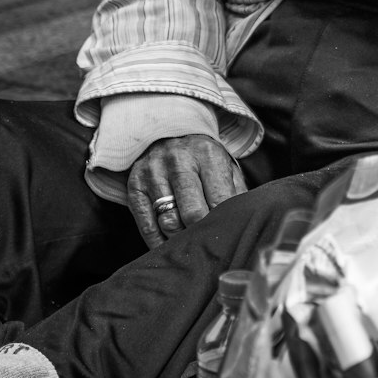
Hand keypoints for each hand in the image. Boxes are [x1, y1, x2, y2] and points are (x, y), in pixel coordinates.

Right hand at [126, 135, 245, 248]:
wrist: (168, 133)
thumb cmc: (203, 159)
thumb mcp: (225, 166)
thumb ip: (236, 193)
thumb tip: (241, 223)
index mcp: (207, 154)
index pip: (219, 200)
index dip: (223, 223)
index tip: (225, 233)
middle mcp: (178, 160)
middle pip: (192, 213)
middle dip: (202, 232)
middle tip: (208, 240)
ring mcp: (153, 173)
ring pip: (169, 222)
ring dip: (181, 238)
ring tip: (191, 241)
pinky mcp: (135, 186)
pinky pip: (147, 226)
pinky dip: (159, 242)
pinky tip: (170, 243)